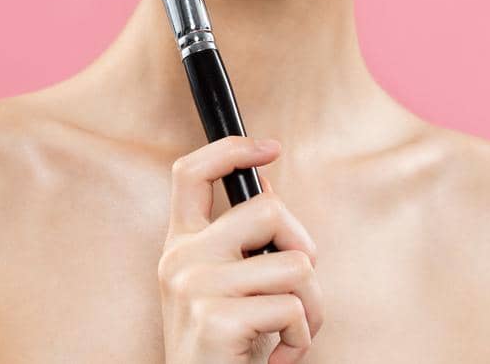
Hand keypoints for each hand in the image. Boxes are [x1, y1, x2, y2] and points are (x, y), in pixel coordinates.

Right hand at [158, 135, 325, 363]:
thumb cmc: (226, 351)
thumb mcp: (225, 289)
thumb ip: (240, 243)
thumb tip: (268, 182)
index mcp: (179, 246)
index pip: (190, 173)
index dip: (231, 149)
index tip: (269, 147)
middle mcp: (179, 260)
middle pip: (267, 209)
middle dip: (302, 246)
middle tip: (298, 288)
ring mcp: (193, 288)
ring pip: (296, 265)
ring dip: (310, 307)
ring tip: (286, 333)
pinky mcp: (215, 320)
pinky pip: (293, 309)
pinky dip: (301, 339)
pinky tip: (277, 358)